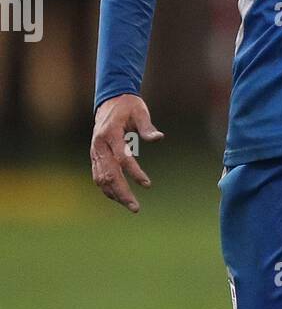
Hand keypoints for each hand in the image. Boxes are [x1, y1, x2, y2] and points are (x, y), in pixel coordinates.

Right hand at [90, 94, 163, 212]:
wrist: (109, 100)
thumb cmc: (128, 107)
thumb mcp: (140, 112)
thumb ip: (147, 127)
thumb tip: (159, 138)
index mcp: (110, 133)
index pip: (122, 158)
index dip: (134, 172)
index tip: (147, 184)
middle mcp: (99, 144)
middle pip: (109, 173)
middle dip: (122, 192)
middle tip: (136, 208)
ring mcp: (95, 151)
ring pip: (101, 178)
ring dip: (115, 194)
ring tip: (131, 206)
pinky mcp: (95, 156)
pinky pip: (98, 176)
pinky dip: (108, 189)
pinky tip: (120, 198)